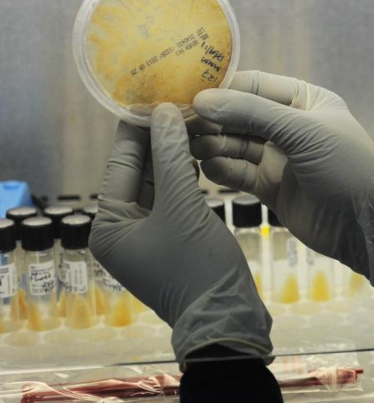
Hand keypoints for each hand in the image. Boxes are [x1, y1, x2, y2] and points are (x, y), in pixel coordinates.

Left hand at [91, 103, 271, 364]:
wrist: (227, 317)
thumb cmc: (197, 266)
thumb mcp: (183, 206)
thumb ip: (172, 156)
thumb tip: (163, 110)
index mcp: (108, 225)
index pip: (121, 163)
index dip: (138, 127)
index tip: (154, 92)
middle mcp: (121, 228)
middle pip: (139, 171)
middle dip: (159, 138)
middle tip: (180, 100)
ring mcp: (148, 234)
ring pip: (159, 182)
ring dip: (175, 153)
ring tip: (195, 118)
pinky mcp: (173, 237)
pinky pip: (174, 196)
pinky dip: (186, 174)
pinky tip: (202, 150)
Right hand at [190, 70, 373, 289]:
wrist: (367, 225)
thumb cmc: (346, 167)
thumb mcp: (303, 133)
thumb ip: (253, 114)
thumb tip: (202, 98)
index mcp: (305, 100)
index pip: (253, 85)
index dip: (220, 87)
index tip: (184, 91)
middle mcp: (290, 125)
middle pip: (239, 115)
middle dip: (210, 118)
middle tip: (175, 122)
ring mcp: (279, 157)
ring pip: (234, 144)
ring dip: (211, 144)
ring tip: (188, 146)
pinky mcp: (271, 186)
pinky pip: (238, 172)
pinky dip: (221, 169)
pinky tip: (206, 168)